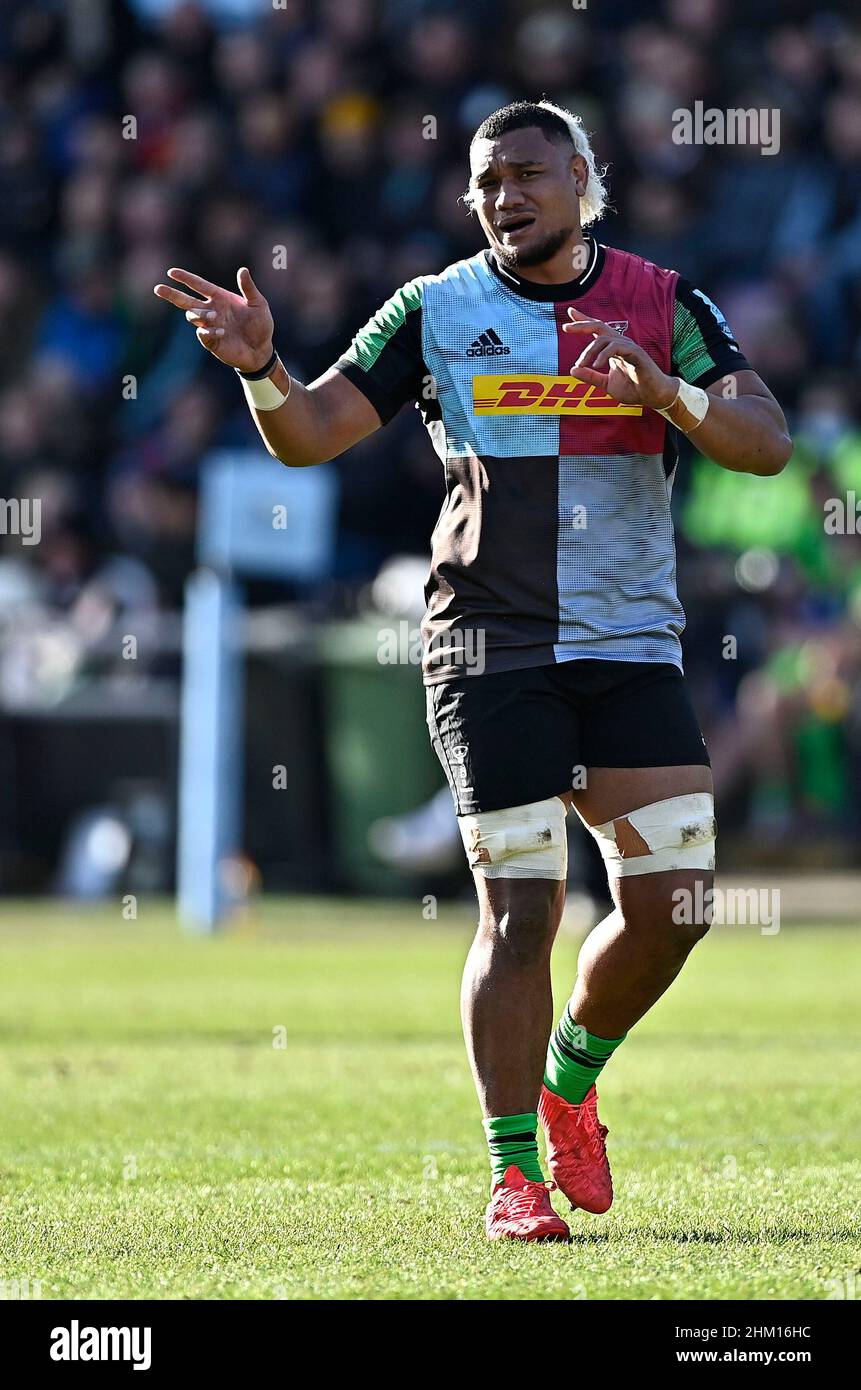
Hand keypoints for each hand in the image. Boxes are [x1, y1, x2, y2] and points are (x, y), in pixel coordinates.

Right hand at [153, 266, 274, 372]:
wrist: (262, 350)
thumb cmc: (261, 325)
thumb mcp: (258, 304)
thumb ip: (249, 288)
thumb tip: (242, 270)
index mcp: (220, 297)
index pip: (199, 285)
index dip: (185, 278)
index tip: (171, 272)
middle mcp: (211, 309)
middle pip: (186, 300)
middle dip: (172, 294)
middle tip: (158, 288)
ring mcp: (210, 325)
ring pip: (192, 315)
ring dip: (200, 313)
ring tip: (214, 316)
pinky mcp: (211, 341)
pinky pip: (202, 333)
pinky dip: (209, 331)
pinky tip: (221, 331)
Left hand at [563, 308, 676, 409]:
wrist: (653, 396)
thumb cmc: (634, 389)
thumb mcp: (606, 384)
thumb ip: (591, 377)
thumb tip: (572, 369)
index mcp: (613, 349)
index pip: (597, 330)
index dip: (584, 321)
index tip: (570, 313)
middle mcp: (620, 344)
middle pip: (599, 326)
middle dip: (582, 325)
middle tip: (566, 328)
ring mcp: (628, 347)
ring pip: (605, 338)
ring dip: (590, 351)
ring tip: (582, 364)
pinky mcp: (636, 353)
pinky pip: (617, 347)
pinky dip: (604, 354)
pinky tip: (596, 365)